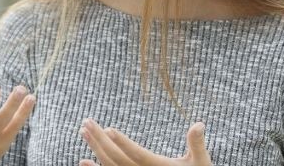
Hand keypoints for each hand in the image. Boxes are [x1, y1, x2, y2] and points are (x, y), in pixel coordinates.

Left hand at [80, 119, 211, 165]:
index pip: (138, 155)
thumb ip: (196, 144)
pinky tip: (82, 161)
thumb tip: (199, 123)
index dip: (123, 143)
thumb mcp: (200, 163)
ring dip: (95, 149)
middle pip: (118, 158)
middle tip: (87, 122)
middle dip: (100, 140)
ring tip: (83, 131)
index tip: (109, 129)